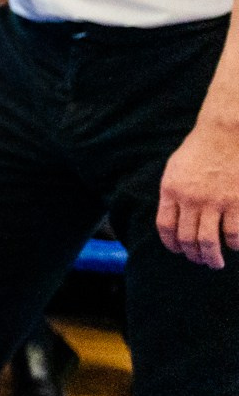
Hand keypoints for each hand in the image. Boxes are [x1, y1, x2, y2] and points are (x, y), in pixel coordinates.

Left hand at [158, 118, 238, 269]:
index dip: (172, 244)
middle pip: (187, 239)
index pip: (165, 227)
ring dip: (212, 258)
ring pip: (209, 242)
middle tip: (200, 261)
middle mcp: (190, 199)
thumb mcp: (176, 169)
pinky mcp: (237, 202)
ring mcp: (215, 201)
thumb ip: (173, 193)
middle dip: (193, 256)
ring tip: (215, 263)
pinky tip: (235, 246)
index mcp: (171, 190)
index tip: (179, 251)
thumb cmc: (201, 149)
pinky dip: (235, 245)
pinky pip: (234, 234)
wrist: (226, 132)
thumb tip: (174, 217)